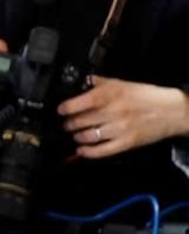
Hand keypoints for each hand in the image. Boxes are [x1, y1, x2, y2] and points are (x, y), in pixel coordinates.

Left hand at [59, 77, 188, 159]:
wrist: (173, 111)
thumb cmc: (148, 97)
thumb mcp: (123, 84)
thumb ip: (101, 83)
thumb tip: (84, 81)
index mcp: (110, 94)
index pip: (78, 103)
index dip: (65, 108)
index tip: (60, 110)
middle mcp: (113, 111)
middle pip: (79, 121)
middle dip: (69, 124)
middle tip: (67, 124)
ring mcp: (119, 129)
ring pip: (87, 136)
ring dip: (77, 137)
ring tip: (75, 135)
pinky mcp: (126, 143)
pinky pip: (101, 151)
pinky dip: (87, 152)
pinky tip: (81, 150)